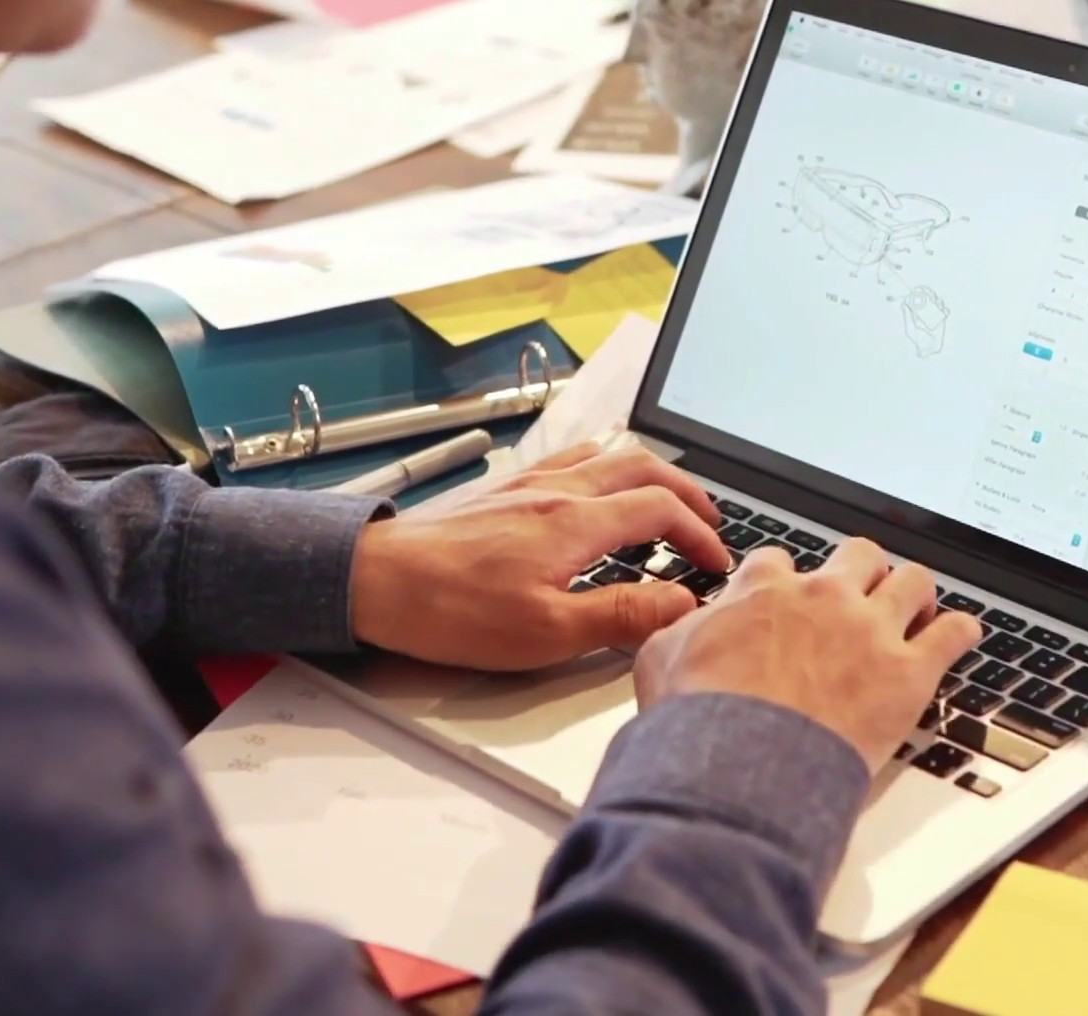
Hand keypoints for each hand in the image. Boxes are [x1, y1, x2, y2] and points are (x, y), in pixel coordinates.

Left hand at [348, 441, 731, 671]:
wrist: (372, 580)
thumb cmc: (449, 610)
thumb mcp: (546, 632)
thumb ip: (622, 615)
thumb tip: (680, 604)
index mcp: (575, 522)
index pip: (662, 510)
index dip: (701, 535)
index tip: (715, 565)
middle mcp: (557, 489)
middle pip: (643, 466)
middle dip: (687, 493)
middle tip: (710, 523)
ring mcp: (528, 484)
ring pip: (606, 454)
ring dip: (649, 474)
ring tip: (665, 501)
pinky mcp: (503, 490)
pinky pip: (571, 459)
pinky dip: (605, 468)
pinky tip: (597, 490)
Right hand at [633, 539, 981, 771]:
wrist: (740, 765)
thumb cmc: (701, 721)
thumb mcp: (660, 659)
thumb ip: (680, 631)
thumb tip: (682, 625)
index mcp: (764, 589)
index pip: (783, 561)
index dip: (788, 580)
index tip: (790, 596)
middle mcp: (823, 597)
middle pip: (859, 555)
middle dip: (861, 572)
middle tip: (859, 595)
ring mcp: (871, 630)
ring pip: (913, 581)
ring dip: (914, 594)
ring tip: (914, 610)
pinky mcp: (909, 671)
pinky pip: (955, 633)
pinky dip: (960, 632)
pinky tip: (959, 636)